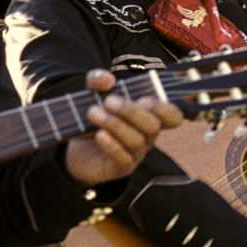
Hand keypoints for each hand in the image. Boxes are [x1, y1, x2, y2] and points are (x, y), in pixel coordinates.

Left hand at [64, 70, 182, 186]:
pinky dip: (112, 145)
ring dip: (115, 124)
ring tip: (93, 112)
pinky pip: (124, 158)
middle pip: (153, 126)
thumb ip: (98, 82)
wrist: (74, 148)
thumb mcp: (92, 95)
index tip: (145, 99)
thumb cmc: (93, 119)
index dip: (167, 110)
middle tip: (108, 101)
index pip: (172, 117)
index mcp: (148, 117)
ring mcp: (136, 153)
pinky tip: (99, 134)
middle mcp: (147, 136)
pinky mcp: (121, 167)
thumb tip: (107, 79)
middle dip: (131, 111)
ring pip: (137, 140)